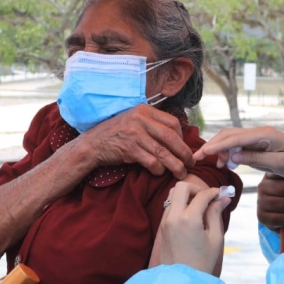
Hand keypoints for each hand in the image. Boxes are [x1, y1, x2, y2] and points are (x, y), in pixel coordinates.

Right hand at [79, 104, 194, 178]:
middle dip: (184, 153)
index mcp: (144, 110)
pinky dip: (158, 169)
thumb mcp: (133, 120)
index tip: (183, 148)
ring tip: (181, 173)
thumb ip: (152, 124)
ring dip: (176, 165)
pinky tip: (159, 173)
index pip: (172, 123)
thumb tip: (176, 136)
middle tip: (191, 163)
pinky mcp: (130, 149)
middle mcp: (140, 119)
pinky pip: (152, 162)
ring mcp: (135, 134)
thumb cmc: (116, 134)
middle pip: (171, 138)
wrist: (92, 144)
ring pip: (164, 152)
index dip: (182, 137)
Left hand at [152, 181, 229, 274]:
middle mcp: (173, 216)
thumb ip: (216, 214)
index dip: (214, 192)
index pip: (202, 195)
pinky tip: (192, 214)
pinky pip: (170, 206)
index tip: (222, 194)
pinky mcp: (162, 227)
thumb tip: (222, 198)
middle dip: (196, 188)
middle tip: (207, 198)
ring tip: (200, 206)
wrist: (181, 281)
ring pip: (173, 194)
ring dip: (187, 195)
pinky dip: (180, 204)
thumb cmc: (202, 262)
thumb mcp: (215, 238)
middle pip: (182, 186)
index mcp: (188, 219)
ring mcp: (165, 221)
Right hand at [193, 127, 283, 177]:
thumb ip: (255, 158)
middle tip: (198, 157)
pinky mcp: (255, 144)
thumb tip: (233, 156)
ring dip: (219, 149)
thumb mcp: (278, 163)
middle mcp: (258, 132)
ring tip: (215, 164)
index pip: (235, 138)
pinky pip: (236, 145)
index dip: (218, 145)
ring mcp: (256, 137)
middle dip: (213, 145)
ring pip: (230, 139)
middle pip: (229, 134)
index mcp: (264, 135)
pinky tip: (225, 163)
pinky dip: (227, 152)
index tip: (203, 153)